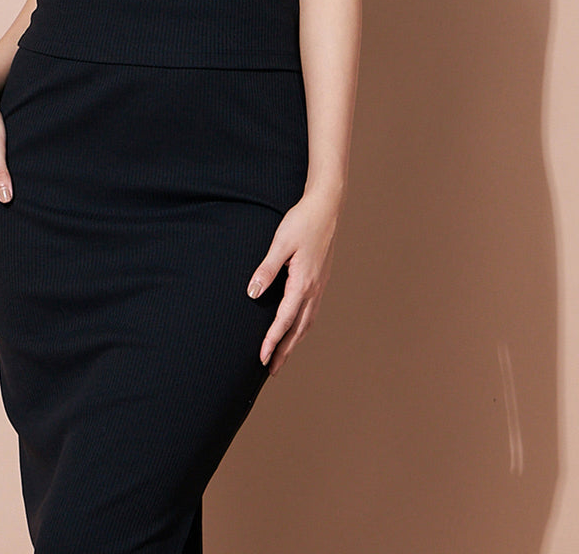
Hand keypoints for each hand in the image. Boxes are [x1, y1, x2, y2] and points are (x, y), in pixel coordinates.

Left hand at [246, 181, 343, 373]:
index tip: (261, 359)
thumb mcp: (280, 243)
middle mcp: (314, 289)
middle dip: (284, 350)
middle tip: (271, 370)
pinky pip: (311, 311)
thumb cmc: (301, 222)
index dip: (272, 341)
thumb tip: (252, 294)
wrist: (326, 208)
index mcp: (303, 283)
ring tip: (282, 355)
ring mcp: (320, 286)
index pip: (285, 320)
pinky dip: (303, 326)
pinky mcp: (320, 280)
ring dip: (294, 341)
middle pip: (298, 329)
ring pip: (307, 322)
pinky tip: (297, 328)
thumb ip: (266, 269)